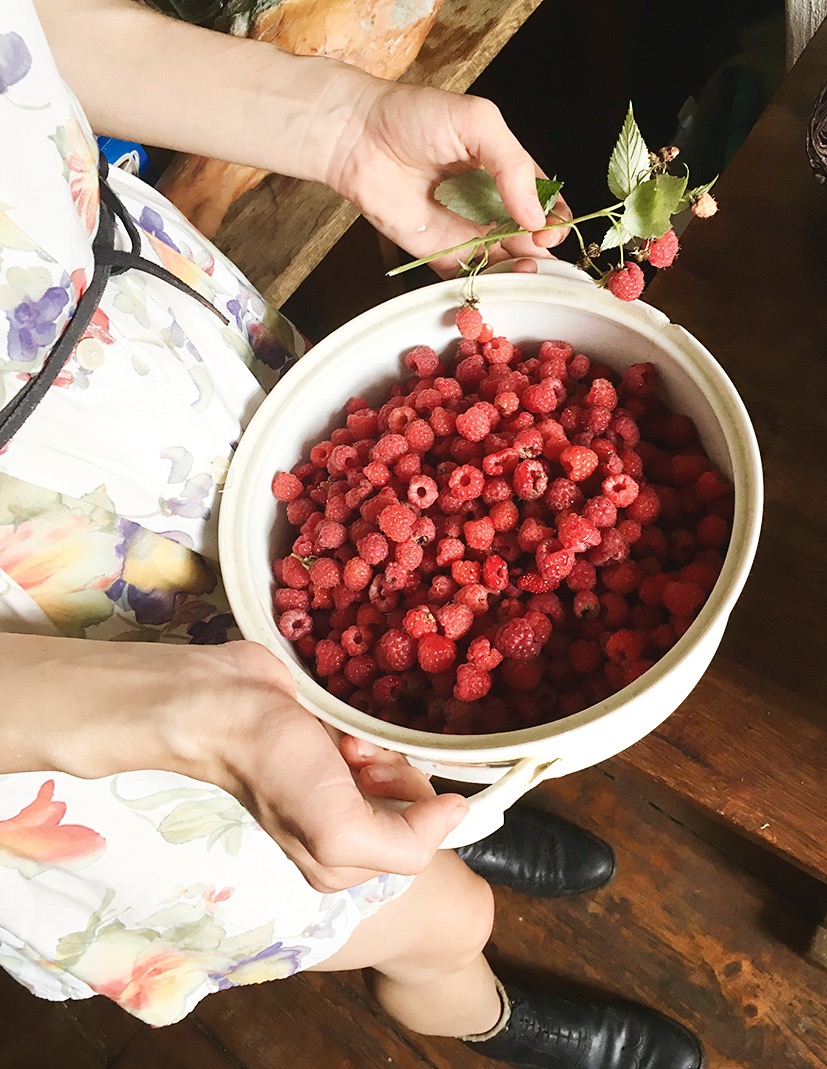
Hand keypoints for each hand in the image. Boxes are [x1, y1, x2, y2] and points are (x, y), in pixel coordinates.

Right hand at [0, 634, 467, 892]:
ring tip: (346, 742)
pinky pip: (379, 741)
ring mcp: (334, 787)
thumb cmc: (276, 768)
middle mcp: (340, 831)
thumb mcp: (340, 830)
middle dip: (394, 774)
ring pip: (397, 769)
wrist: (223, 703)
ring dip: (381, 750)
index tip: (378, 779)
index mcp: (340, 865)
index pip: (418, 842)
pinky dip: (369, 731)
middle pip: (411, 803)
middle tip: (358, 758)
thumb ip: (407, 842)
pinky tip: (341, 729)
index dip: (414, 806)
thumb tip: (460, 812)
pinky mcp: (330, 747)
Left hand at [327, 81, 570, 276]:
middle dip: (540, 246)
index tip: (554, 226)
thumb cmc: (414, 117)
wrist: (358, 138)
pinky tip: (499, 284)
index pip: (542, 201)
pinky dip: (487, 286)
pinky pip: (470, 278)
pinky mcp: (440, 255)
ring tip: (525, 266)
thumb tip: (536, 213)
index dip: (554, 217)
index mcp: (504, 171)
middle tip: (539, 246)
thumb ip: (513, 164)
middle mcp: (489, 205)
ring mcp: (466, 233)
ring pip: (505, 261)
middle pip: (528, 236)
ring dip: (520, 269)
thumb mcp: (478, 123)